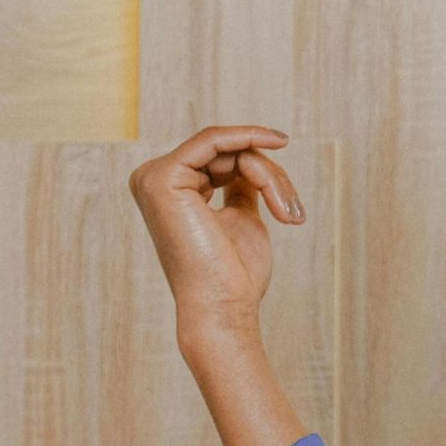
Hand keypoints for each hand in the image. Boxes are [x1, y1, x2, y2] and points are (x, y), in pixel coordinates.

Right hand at [129, 125, 304, 335]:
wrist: (223, 307)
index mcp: (168, 191)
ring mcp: (153, 178)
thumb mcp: (241, 217)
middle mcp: (152, 180)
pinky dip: (249, 139)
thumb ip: (240, 185)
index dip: (261, 171)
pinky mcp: (162, 178)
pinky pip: (214, 140)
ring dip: (268, 175)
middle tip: (293, 212)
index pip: (219, 160)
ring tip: (286, 213)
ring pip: (227, 148)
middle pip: (225, 152)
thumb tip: (250, 156)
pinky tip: (276, 143)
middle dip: (269, 175)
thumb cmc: (235, 274)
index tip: (291, 189)